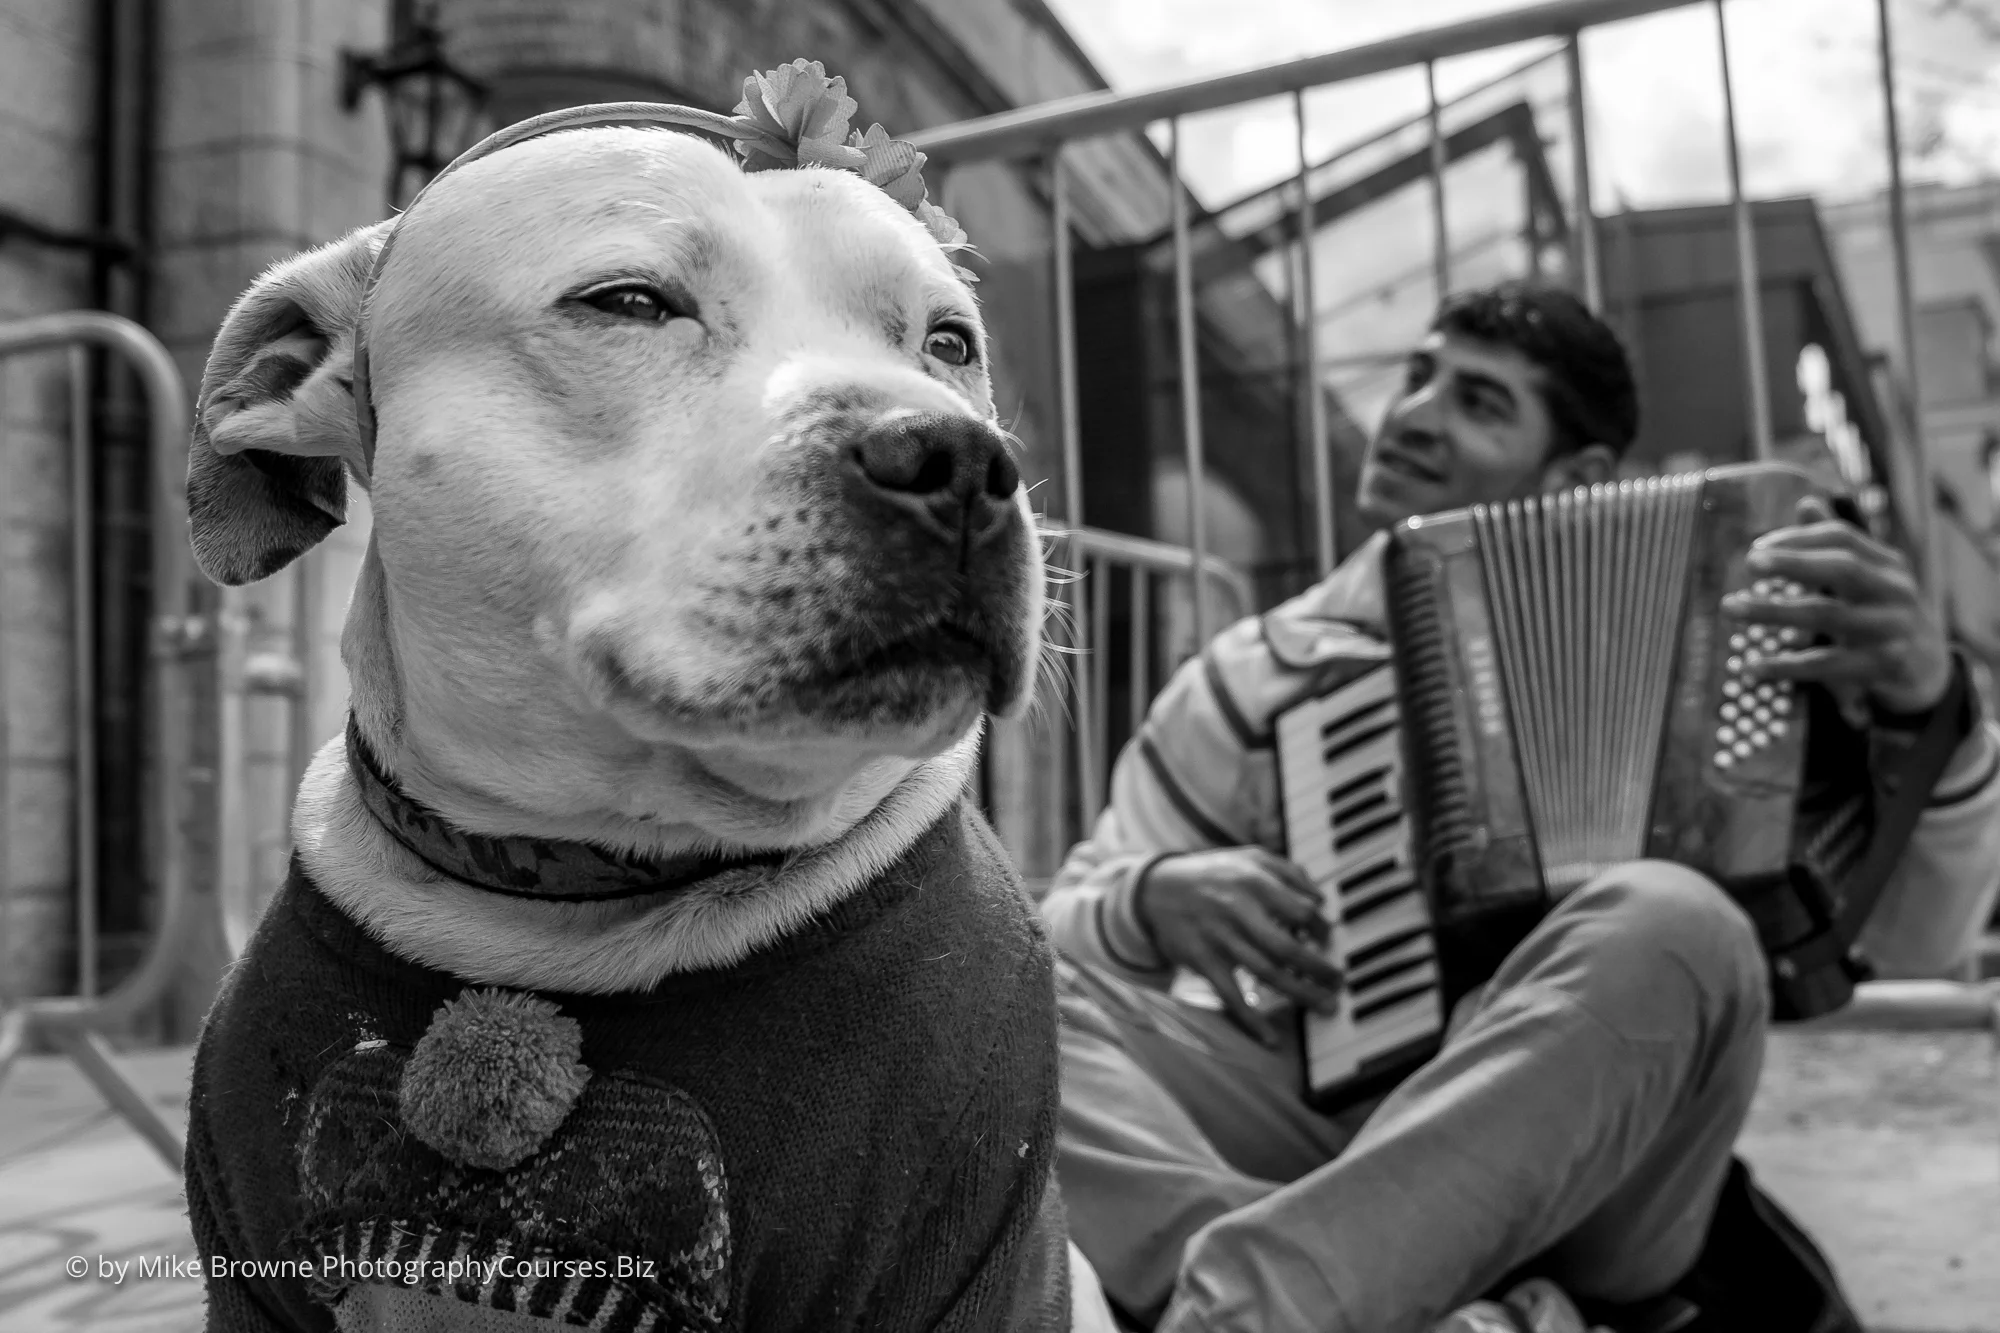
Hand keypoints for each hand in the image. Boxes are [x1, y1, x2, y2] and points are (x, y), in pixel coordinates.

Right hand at [1135, 846, 1343, 1044]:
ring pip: (1266, 973)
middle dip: (1318, 969)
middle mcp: (1237, 911)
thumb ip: (1288, 871)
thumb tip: (1320, 898)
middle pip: (1287, 947)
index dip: (1321, 928)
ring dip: (1299, 993)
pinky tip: (1270, 1039)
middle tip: (1338, 982)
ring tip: (1324, 1006)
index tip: (1329, 940)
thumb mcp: (1250, 857)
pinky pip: (1230, 996)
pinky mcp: (1203, 962)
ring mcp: (1219, 939)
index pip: (1301, 910)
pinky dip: (1250, 1020)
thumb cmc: (1214, 873)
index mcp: (1253, 881)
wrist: (1156, 890)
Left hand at [1722, 495, 1952, 716]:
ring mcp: (1891, 628)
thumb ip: (1834, 546)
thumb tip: (1806, 503)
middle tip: (1748, 563)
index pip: (1842, 538)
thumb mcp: (1866, 578)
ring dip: (1774, 611)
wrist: (1927, 668)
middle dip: (1793, 563)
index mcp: (1886, 563)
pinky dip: (1787, 665)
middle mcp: (1894, 591)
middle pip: (1842, 568)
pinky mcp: (1883, 666)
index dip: (1798, 539)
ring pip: (1828, 615)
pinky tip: (1752, 666)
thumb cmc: (1880, 614)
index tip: (1755, 548)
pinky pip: (1828, 664)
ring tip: (1730, 608)